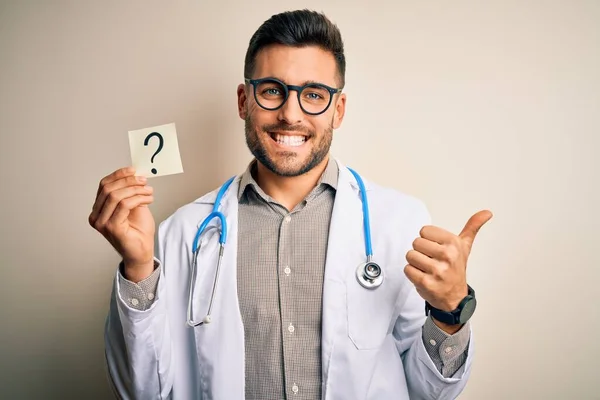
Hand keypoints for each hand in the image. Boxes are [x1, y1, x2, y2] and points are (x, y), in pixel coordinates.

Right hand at [88, 167, 155, 281]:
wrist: (142, 252)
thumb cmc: (137, 231)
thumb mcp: (134, 206)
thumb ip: (130, 192)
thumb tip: (135, 174)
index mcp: (98, 209)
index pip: (104, 185)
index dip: (118, 175)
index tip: (133, 170)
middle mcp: (96, 216)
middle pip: (108, 189)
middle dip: (128, 181)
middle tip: (144, 181)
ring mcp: (102, 223)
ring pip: (116, 196)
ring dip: (135, 189)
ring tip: (149, 191)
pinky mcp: (112, 228)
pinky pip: (124, 205)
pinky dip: (138, 198)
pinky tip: (148, 199)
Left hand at [404, 210, 492, 312]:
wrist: (455, 297)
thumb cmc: (456, 268)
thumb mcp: (465, 246)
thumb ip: (473, 227)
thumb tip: (487, 212)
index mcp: (454, 243)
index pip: (424, 231)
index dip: (427, 240)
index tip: (436, 249)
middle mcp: (447, 256)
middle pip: (416, 242)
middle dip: (421, 252)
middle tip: (432, 260)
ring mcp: (437, 270)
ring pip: (410, 255)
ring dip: (415, 263)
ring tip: (427, 269)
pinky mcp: (426, 283)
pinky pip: (407, 269)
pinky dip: (412, 273)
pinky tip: (423, 277)